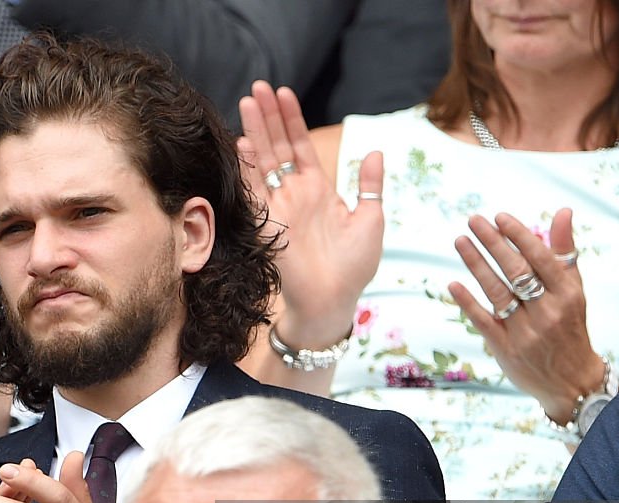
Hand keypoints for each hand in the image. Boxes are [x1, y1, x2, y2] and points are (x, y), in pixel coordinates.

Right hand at [238, 80, 382, 348]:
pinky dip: (249, 167)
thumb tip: (374, 151)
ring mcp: (279, 208)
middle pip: (277, 147)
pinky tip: (244, 142)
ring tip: (248, 102)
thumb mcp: (371, 218)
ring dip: (255, 132)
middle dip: (269, 116)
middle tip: (259, 87)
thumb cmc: (354, 266)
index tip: (284, 93)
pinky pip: (255, 191)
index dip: (292, 120)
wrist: (334, 299)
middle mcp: (294, 195)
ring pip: (263, 162)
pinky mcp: (268, 224)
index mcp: (318, 191)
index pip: (300, 147)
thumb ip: (369, 185)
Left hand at [449, 208, 604, 424]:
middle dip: (493, 243)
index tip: (498, 217)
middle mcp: (547, 311)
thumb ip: (563, 252)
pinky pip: (484, 321)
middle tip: (473, 220)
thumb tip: (563, 212)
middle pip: (516, 271)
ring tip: (460, 241)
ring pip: (497, 292)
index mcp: (567, 293)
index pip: (540, 258)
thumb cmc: (569, 325)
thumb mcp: (574, 290)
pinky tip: (452, 285)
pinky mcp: (506, 348)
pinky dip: (467, 302)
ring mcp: (525, 331)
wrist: (572, 381)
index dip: (518, 236)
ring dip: (476, 265)